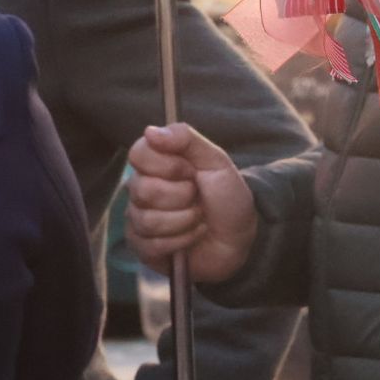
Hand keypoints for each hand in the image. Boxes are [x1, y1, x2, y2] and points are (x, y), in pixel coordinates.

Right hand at [125, 123, 256, 282]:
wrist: (240, 238)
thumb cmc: (228, 199)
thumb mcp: (217, 162)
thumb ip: (186, 139)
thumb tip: (150, 132)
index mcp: (156, 164)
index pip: (139, 154)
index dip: (169, 166)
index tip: (192, 172)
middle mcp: (141, 189)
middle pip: (142, 189)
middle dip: (182, 196)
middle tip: (198, 198)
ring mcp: (139, 218)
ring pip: (147, 219)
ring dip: (185, 221)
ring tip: (199, 219)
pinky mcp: (143, 247)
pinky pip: (150, 244)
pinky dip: (181, 241)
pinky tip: (193, 237)